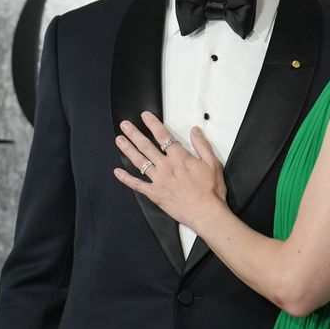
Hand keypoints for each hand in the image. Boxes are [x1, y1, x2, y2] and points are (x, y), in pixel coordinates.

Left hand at [113, 112, 226, 227]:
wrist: (205, 212)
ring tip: (119, 140)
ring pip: (139, 161)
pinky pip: (137, 184)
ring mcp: (158, 180)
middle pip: (146, 146)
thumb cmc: (210, 191)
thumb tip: (195, 131)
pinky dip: (126, 178)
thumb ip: (202, 145)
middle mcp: (166, 166)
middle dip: (134, 133)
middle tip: (125, 125)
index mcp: (179, 157)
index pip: (163, 136)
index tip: (145, 116)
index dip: (152, 124)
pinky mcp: (154, 193)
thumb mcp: (212, 163)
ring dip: (128, 149)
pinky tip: (117, 172)